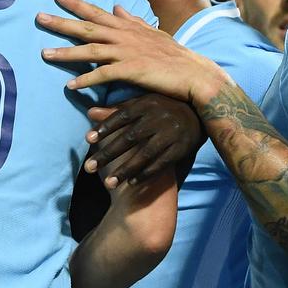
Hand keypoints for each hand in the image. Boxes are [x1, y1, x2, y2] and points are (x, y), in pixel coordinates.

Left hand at [38, 0, 231, 106]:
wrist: (193, 73)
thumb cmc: (174, 55)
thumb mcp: (152, 32)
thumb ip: (133, 20)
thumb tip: (117, 7)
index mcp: (128, 27)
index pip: (97, 12)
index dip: (76, 4)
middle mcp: (124, 36)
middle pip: (87, 28)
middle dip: (62, 22)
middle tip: (39, 17)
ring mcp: (127, 53)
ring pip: (90, 51)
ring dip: (66, 53)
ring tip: (44, 54)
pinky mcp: (132, 71)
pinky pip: (103, 76)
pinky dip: (86, 80)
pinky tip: (70, 85)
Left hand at [84, 92, 204, 189]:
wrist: (198, 115)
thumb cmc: (162, 109)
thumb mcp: (142, 104)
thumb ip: (117, 110)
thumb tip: (89, 112)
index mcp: (147, 103)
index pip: (121, 116)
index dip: (104, 127)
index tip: (88, 139)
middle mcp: (159, 118)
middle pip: (129, 138)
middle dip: (108, 153)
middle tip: (89, 167)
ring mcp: (171, 134)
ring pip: (144, 154)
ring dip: (125, 170)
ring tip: (108, 183)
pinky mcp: (181, 149)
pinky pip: (161, 164)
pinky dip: (145, 174)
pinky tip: (131, 183)